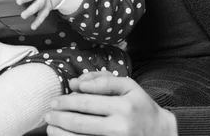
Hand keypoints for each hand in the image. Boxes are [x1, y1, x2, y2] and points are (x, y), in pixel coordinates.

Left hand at [45, 71, 177, 135]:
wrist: (161, 134)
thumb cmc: (141, 107)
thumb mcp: (130, 87)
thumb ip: (104, 80)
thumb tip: (78, 82)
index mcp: (124, 105)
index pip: (88, 102)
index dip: (67, 101)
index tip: (55, 100)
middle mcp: (120, 126)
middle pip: (80, 122)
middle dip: (59, 117)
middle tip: (48, 114)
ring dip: (60, 133)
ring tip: (50, 127)